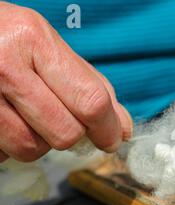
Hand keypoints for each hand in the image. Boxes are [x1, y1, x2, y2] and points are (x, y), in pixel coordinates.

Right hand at [0, 2, 132, 162]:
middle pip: (65, 133)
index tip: (112, 140)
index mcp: (35, 41)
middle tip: (62, 119)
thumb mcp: (48, 46)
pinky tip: (4, 119)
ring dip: (38, 141)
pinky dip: (9, 144)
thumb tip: (122, 129)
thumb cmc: (8, 40)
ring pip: (31, 149)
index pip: (90, 101)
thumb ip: (89, 84)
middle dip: (72, 135)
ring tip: (26, 114)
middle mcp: (5, 65)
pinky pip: (3, 153)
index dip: (107, 129)